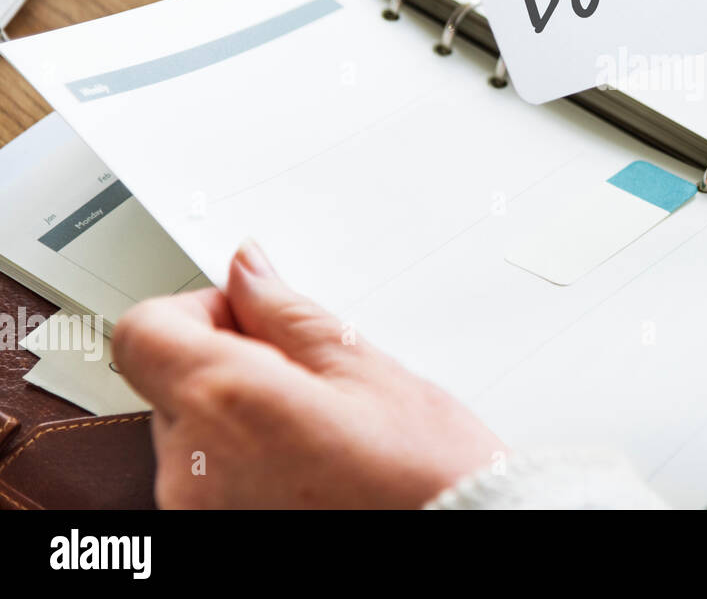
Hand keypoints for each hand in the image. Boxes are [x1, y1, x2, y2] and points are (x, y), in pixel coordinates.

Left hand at [113, 242, 504, 508]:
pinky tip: (305, 463)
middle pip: (171, 378)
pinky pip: (203, 478)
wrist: (457, 541)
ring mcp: (196, 510)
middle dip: (230, 362)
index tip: (250, 318)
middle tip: (306, 377)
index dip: (198, 310)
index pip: (143, 330)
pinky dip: (242, 461)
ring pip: (191, 430)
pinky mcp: (209, 535)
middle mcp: (191, 465)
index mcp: (227, 401)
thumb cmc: (424, 472)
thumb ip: (287, 312)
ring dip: (237, 415)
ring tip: (315, 430)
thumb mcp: (365, 366)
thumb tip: (248, 270)